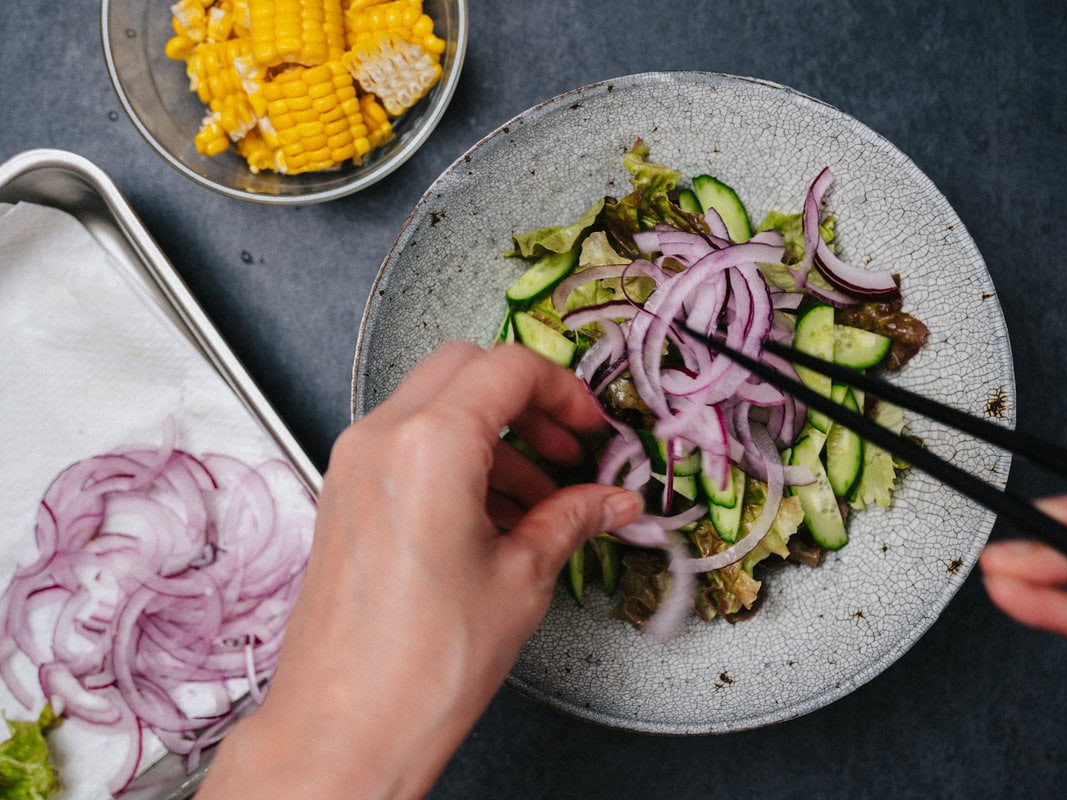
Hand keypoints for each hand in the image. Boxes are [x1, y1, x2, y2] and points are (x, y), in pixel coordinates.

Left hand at [195, 343, 642, 799]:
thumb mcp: (522, 579)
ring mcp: (353, 465)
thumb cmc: (420, 665)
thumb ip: (572, 520)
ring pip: (433, 405)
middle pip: (465, 370)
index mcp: (430, 445)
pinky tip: (493, 515)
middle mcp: (381, 440)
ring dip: (491, 432)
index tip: (588, 426)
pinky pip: (405, 445)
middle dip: (525, 399)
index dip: (562, 389)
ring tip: (539, 496)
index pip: (508, 368)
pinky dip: (454, 457)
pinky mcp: (342, 495)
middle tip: (566, 447)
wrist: (343, 727)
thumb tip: (611, 502)